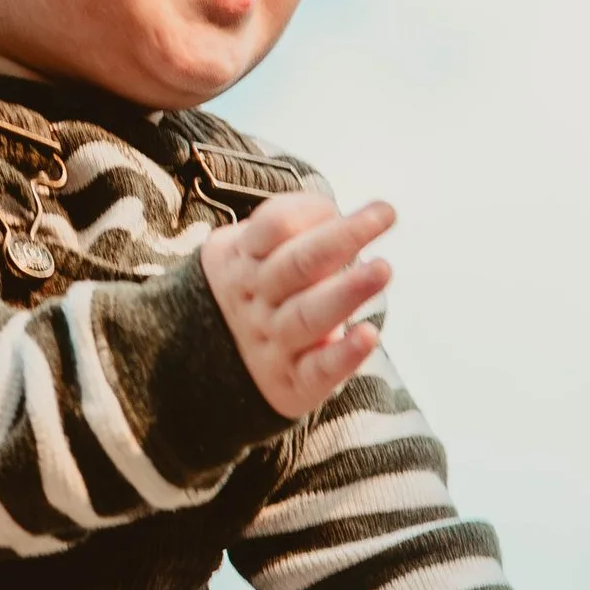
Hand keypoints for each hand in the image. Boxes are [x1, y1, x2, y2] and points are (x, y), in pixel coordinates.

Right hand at [200, 191, 393, 417]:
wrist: (204, 359)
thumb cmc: (256, 288)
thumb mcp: (250, 248)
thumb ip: (288, 224)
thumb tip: (339, 216)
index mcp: (243, 258)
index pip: (272, 227)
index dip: (308, 210)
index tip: (343, 205)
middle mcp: (255, 299)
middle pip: (295, 265)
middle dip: (342, 238)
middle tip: (385, 215)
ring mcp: (272, 343)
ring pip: (307, 316)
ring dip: (346, 292)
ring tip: (383, 269)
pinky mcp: (293, 384)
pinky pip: (317, 372)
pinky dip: (342, 356)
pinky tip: (369, 336)